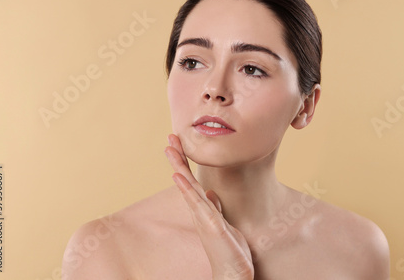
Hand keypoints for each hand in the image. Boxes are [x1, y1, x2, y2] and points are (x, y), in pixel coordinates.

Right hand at [165, 134, 253, 279]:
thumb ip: (215, 208)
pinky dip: (187, 189)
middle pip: (186, 180)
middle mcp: (200, 211)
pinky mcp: (211, 226)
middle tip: (170, 137)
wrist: (233, 273)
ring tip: (171, 149)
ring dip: (180, 167)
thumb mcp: (224, 224)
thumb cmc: (228, 250)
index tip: (179, 143)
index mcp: (204, 209)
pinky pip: (198, 203)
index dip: (185, 162)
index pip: (192, 180)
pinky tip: (180, 177)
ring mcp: (204, 218)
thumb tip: (211, 192)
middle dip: (179, 158)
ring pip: (189, 187)